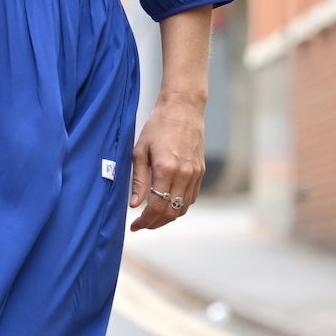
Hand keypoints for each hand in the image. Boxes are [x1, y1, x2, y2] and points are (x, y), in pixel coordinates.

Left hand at [128, 94, 204, 231]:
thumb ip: (138, 180)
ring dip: (168, 217)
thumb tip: (135, 205)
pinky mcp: (201, 171)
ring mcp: (195, 174)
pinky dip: (179, 206)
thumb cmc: (157, 126)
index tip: (134, 226)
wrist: (183, 108)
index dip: (145, 221)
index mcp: (165, 169)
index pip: (156, 207)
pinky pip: (191, 197)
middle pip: (171, 212)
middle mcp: (183, 174)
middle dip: (155, 223)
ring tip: (153, 217)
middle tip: (142, 225)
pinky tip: (167, 204)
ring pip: (183, 208)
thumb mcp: (140, 151)